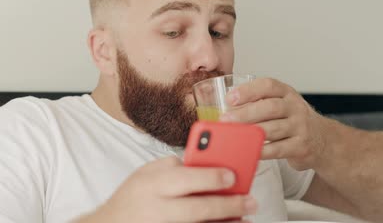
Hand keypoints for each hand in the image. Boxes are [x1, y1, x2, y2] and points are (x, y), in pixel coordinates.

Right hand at [81, 156, 256, 222]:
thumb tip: (205, 164)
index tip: (233, 175)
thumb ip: (173, 165)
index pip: (185, 178)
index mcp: (152, 184)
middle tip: (250, 200)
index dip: (212, 177)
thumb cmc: (132, 197)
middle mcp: (157, 208)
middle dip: (228, 205)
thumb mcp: (145, 172)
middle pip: (198, 208)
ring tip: (245, 217)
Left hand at [220, 78, 325, 170]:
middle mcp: (295, 107)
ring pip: (274, 128)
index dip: (248, 90)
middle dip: (245, 113)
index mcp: (286, 93)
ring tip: (233, 135)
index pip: (268, 85)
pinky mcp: (302, 147)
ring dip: (251, 132)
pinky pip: (279, 149)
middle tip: (225, 119)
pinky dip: (262, 150)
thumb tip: (225, 109)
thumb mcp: (281, 105)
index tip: (230, 98)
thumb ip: (259, 103)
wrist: (323, 140)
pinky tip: (249, 150)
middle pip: (270, 107)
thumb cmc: (293, 121)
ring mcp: (300, 127)